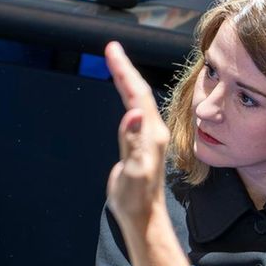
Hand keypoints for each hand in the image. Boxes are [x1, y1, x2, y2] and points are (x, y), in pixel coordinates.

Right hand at [104, 42, 169, 233]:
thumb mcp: (133, 170)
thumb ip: (132, 141)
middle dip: (125, 68)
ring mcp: (148, 137)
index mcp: (151, 134)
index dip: (124, 70)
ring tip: (116, 63)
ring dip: (126, 79)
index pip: (137, 94)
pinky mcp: (141, 144)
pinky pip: (135, 112)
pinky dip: (127, 97)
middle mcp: (153, 132)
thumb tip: (134, 113)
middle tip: (112, 48)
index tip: (112, 50)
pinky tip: (124, 95)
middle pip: (138, 92)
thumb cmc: (137, 199)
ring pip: (138, 100)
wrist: (143, 216)